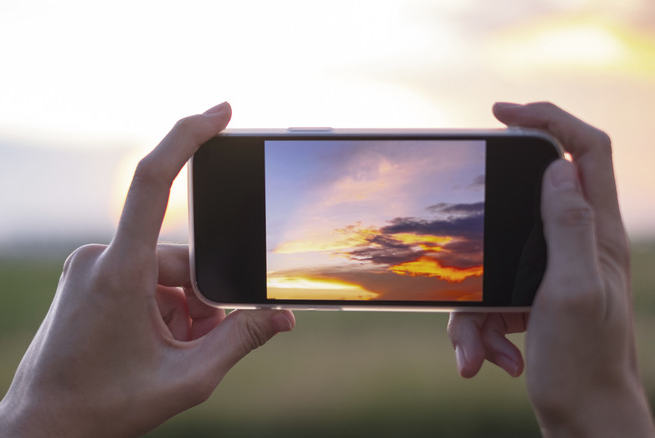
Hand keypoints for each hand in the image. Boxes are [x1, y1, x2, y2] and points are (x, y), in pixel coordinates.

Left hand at [0, 102, 295, 436]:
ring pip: (163, 274)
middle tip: (197, 348)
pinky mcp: (88, 280)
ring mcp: (90, 269)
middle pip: (180, 260)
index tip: (222, 112)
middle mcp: (100, 259)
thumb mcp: (187, 377)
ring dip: (182, 312)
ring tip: (174, 356)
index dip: (188, 136)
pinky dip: (161, 310)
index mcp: (120, 271)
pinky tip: (157, 347)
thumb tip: (283, 317)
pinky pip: (141, 281)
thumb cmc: (103, 406)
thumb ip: (241, 340)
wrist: (40, 428)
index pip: (152, 181)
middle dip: (203, 302)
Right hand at [447, 102, 653, 435]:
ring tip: (482, 350)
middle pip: (532, 198)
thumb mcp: (572, 291)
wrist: (585, 419)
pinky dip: (480, 330)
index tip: (501, 113)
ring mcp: (554, 270)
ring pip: (498, 257)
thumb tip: (558, 170)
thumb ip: (570, 226)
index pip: (586, 151)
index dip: (549, 119)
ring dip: (476, 307)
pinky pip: (490, 296)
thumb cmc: (584, 361)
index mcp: (598, 233)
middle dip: (490, 217)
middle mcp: (579, 244)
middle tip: (463, 220)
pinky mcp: (532, 297)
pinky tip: (491, 361)